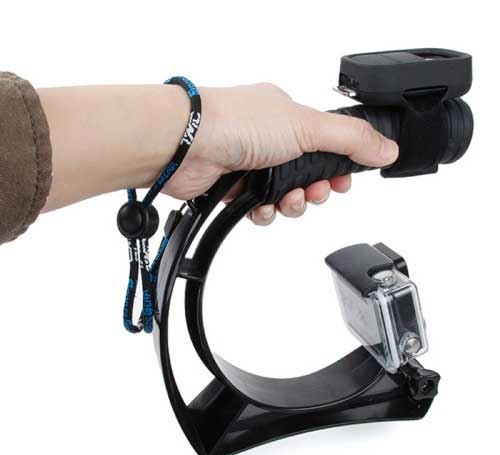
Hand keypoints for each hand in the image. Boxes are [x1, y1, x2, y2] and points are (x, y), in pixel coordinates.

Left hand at [163, 83, 398, 224]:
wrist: (187, 144)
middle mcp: (268, 138)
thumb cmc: (236, 123)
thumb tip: (386, 148)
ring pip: (285, 195)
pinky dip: (265, 212)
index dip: (338, 166)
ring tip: (287, 200)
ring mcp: (250, 163)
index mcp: (287, 116)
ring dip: (291, 203)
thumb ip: (350, 140)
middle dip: (315, 189)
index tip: (344, 181)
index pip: (325, 144)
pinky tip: (263, 207)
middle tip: (316, 192)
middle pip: (307, 174)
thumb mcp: (306, 126)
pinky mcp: (234, 187)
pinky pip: (260, 208)